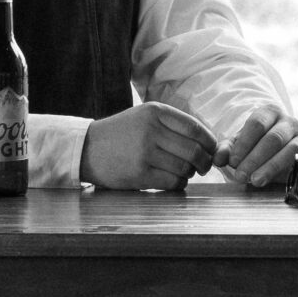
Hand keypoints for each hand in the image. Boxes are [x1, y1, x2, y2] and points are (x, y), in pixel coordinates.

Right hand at [81, 102, 217, 190]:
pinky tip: (173, 181)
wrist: (86, 148)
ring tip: (184, 173)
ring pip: (185, 168)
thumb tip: (206, 142)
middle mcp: (151, 130)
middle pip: (194, 150)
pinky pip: (172, 182)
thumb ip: (172, 125)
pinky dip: (179, 184)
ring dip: (190, 174)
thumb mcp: (143, 116)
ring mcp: (145, 153)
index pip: (195, 128)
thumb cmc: (120, 134)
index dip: (210, 142)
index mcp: (155, 112)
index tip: (211, 150)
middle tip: (203, 167)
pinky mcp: (139, 174)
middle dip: (204, 162)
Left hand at [216, 104, 297, 186]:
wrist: (277, 150)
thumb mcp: (238, 144)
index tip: (232, 162)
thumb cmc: (254, 145)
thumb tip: (218, 159)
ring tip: (255, 181)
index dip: (244, 144)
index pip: (257, 124)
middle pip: (273, 138)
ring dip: (271, 167)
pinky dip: (295, 173)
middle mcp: (290, 123)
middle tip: (240, 176)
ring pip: (290, 150)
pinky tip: (280, 183)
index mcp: (270, 113)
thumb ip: (226, 149)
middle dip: (255, 159)